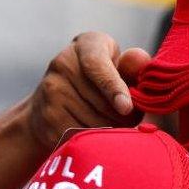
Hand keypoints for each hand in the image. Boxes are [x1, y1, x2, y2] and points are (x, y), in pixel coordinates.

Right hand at [25, 31, 151, 148]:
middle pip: (101, 103)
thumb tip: (141, 62)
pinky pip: (78, 138)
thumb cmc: (100, 79)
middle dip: (124, 118)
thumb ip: (134, 66)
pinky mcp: (47, 118)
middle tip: (132, 120)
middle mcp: (63, 64)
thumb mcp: (118, 65)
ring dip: (110, 132)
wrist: (54, 97)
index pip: (97, 65)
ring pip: (92, 124)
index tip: (127, 108)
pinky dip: (92, 143)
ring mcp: (50, 91)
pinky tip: (95, 137)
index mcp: (87, 45)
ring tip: (113, 126)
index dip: (114, 88)